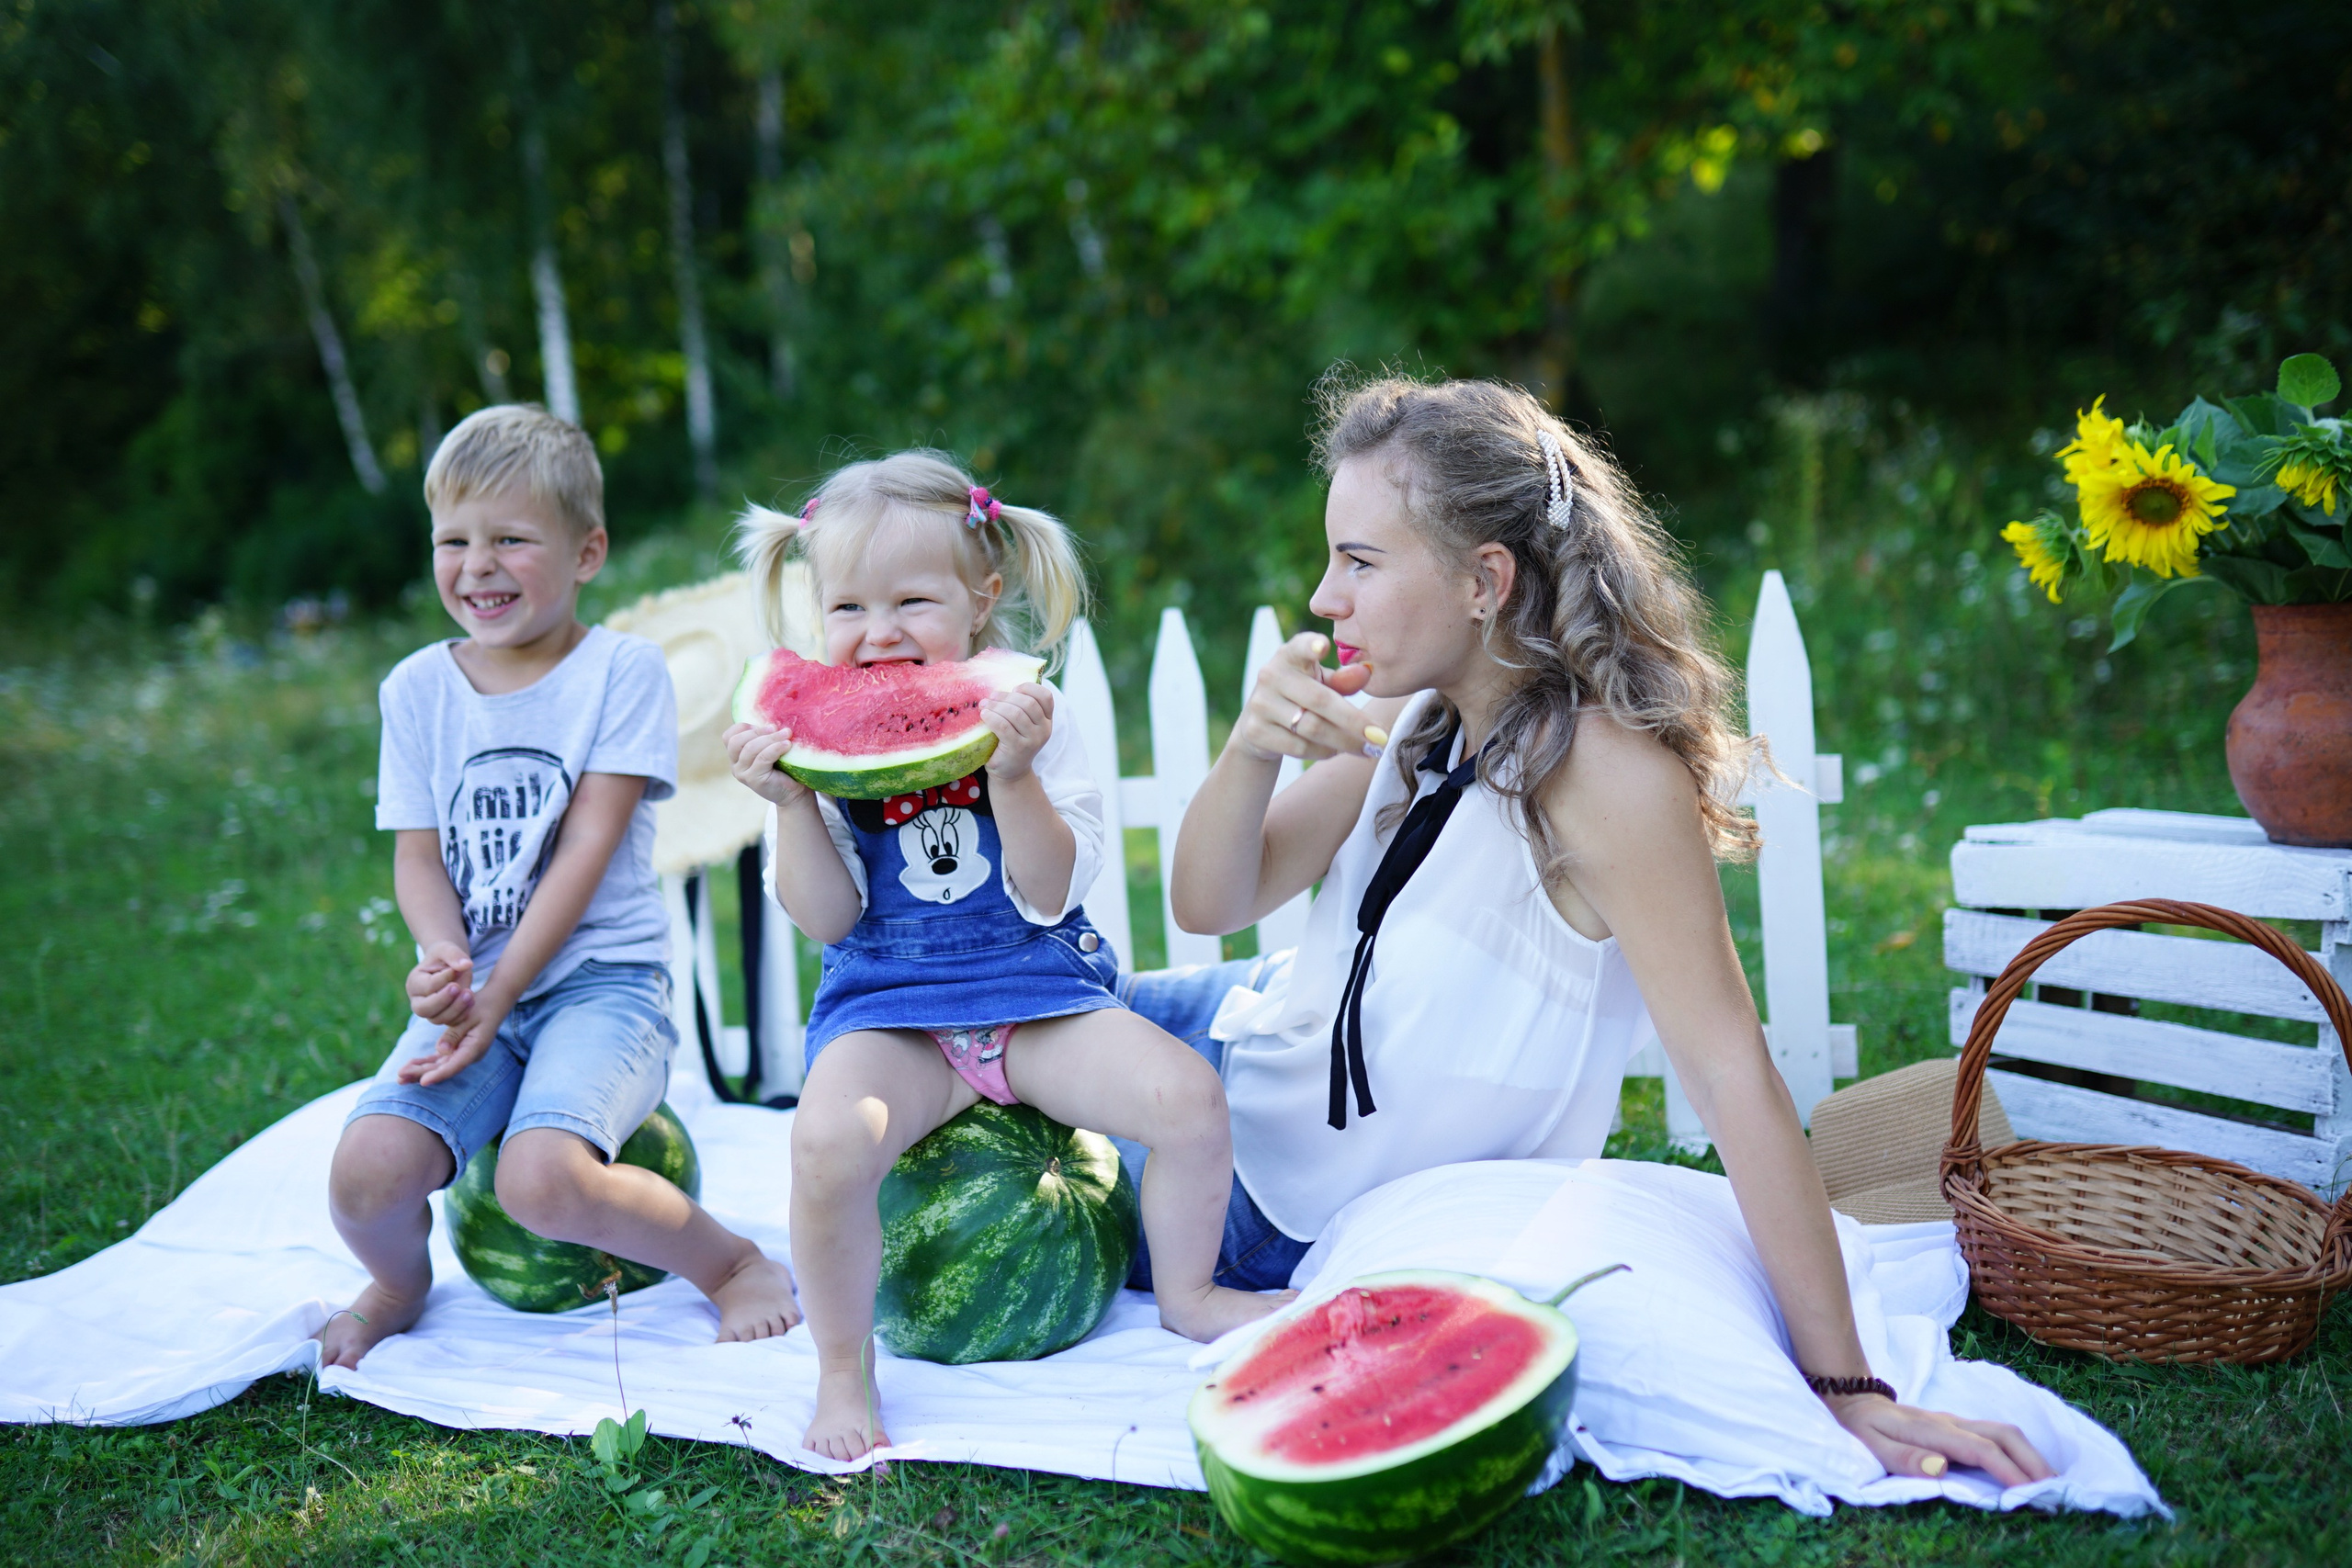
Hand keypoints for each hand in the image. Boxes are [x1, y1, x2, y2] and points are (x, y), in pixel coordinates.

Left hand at [399, 987, 513, 1086]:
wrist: (494, 1002)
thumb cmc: (481, 1006)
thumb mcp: (468, 1016)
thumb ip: (454, 1034)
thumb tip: (440, 1051)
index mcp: (476, 1047)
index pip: (455, 1065)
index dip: (439, 1074)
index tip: (424, 1081)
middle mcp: (470, 1055)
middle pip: (443, 1068)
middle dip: (421, 1073)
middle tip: (401, 1076)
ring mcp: (464, 1054)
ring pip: (440, 1066)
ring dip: (420, 1070)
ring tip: (400, 1076)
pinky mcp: (458, 1050)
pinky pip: (440, 1060)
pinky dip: (426, 1062)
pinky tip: (410, 1065)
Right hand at [405, 941, 474, 1026]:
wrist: (450, 966)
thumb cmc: (445, 956)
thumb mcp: (447, 949)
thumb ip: (454, 955)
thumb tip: (466, 965)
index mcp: (414, 982)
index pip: (426, 986)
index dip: (442, 980)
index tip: (455, 970)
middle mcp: (417, 1000)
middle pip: (424, 1009)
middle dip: (443, 1000)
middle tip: (459, 988)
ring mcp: (430, 1011)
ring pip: (438, 1019)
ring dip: (456, 1009)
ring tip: (470, 994)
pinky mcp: (442, 1016)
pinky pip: (451, 1022)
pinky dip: (462, 1014)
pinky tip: (472, 1001)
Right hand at [724, 720, 813, 808]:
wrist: (793, 793)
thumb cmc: (784, 768)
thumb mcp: (770, 749)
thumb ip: (764, 737)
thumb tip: (772, 719)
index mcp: (736, 756)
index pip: (728, 736)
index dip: (744, 727)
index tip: (764, 725)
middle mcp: (735, 765)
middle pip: (737, 741)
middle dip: (758, 731)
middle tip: (777, 728)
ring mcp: (742, 774)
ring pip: (750, 748)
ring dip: (770, 738)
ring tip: (787, 734)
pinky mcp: (754, 780)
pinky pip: (763, 758)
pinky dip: (776, 748)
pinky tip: (787, 745)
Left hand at [981, 682, 1053, 780]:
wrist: (1010, 772)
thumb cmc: (1011, 743)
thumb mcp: (1022, 725)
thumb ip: (1020, 707)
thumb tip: (1000, 688)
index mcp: (1047, 719)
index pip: (1046, 697)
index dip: (1029, 688)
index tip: (1013, 689)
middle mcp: (1044, 729)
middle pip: (1028, 703)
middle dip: (1006, 697)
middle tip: (991, 697)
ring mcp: (1033, 740)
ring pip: (1016, 713)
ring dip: (997, 706)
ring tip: (984, 706)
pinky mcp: (1018, 748)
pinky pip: (1004, 726)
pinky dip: (992, 717)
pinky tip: (984, 716)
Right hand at [1231, 633, 1380, 763]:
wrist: (1258, 725)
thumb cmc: (1302, 696)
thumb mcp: (1321, 683)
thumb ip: (1343, 680)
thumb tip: (1365, 673)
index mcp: (1290, 655)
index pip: (1300, 647)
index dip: (1311, 646)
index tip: (1324, 646)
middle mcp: (1271, 675)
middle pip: (1320, 700)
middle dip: (1355, 722)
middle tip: (1380, 738)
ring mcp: (1260, 704)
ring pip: (1312, 728)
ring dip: (1345, 742)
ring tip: (1367, 749)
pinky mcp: (1255, 731)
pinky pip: (1299, 747)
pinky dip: (1324, 752)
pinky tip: (1338, 751)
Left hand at [1828, 1391, 2053, 1488]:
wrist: (1856, 1399)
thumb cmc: (1866, 1429)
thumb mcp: (1874, 1447)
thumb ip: (1905, 1458)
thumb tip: (1942, 1467)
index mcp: (1934, 1430)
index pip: (1981, 1450)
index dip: (2008, 1471)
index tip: (2029, 1494)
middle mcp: (1952, 1422)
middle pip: (2005, 1434)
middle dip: (2032, 1461)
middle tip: (2053, 1491)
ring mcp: (1958, 1421)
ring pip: (2006, 1430)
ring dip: (2031, 1454)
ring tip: (2049, 1483)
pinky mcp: (1960, 1425)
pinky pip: (1998, 1434)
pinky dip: (2020, 1450)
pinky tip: (2029, 1468)